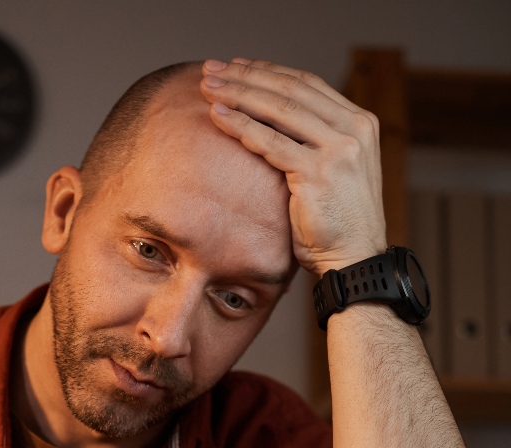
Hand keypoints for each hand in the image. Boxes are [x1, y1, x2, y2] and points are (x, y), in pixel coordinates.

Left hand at [200, 59, 386, 274]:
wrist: (353, 260)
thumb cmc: (335, 224)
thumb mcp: (332, 170)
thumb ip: (315, 141)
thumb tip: (272, 119)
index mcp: (360, 122)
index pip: (307, 84)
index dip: (269, 72)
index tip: (237, 67)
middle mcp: (354, 129)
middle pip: (291, 89)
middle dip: (247, 76)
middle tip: (213, 69)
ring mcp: (339, 149)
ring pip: (279, 110)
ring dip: (239, 95)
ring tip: (208, 88)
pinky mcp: (319, 173)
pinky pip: (271, 142)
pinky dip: (242, 127)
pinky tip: (218, 117)